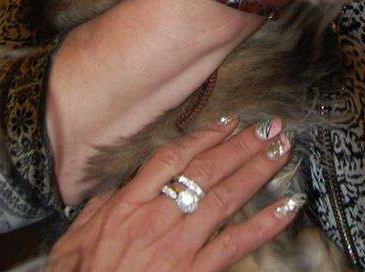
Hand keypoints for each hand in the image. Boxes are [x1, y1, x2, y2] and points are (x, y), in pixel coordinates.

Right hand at [48, 116, 302, 271]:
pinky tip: (288, 206)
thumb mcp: (76, 238)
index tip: (228, 121)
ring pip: (226, 197)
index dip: (204, 135)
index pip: (173, 156)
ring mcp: (179, 245)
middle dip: (241, 143)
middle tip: (270, 124)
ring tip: (282, 149)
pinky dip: (266, 223)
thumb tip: (118, 183)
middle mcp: (158, 217)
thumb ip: (100, 206)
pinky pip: (236, 244)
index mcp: (129, 203)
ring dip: (258, 169)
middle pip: (207, 169)